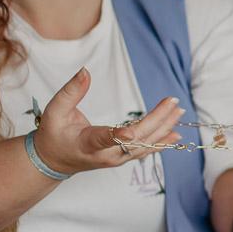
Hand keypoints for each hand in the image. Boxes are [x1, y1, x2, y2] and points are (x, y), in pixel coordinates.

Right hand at [34, 68, 183, 174]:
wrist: (54, 160)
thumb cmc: (53, 135)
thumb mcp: (55, 111)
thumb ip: (70, 92)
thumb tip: (85, 71)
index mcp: (87, 143)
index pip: (104, 139)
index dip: (119, 135)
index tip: (132, 130)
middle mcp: (106, 155)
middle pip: (136, 139)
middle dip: (157, 121)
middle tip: (173, 102)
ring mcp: (117, 159)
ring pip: (145, 146)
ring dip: (164, 129)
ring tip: (179, 111)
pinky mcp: (123, 158)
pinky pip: (145, 150)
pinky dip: (162, 142)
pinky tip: (176, 133)